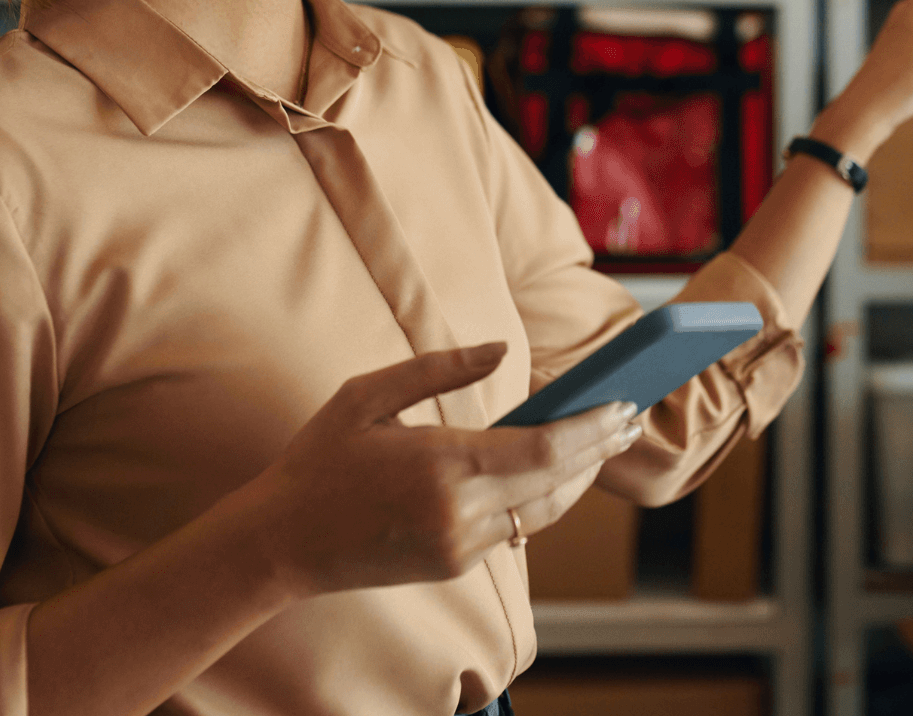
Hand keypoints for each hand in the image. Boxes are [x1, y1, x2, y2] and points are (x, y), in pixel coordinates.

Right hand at [247, 342, 640, 594]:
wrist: (282, 544)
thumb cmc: (320, 459)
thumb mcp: (366, 395)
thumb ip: (438, 368)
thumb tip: (500, 349)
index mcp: (442, 464)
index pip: (544, 449)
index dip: (591, 429)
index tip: (622, 406)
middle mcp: (460, 512)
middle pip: (555, 481)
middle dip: (598, 450)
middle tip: (630, 420)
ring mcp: (460, 546)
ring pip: (540, 511)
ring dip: (575, 477)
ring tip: (604, 442)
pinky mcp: (454, 564)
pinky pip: (510, 527)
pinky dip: (535, 497)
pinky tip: (551, 471)